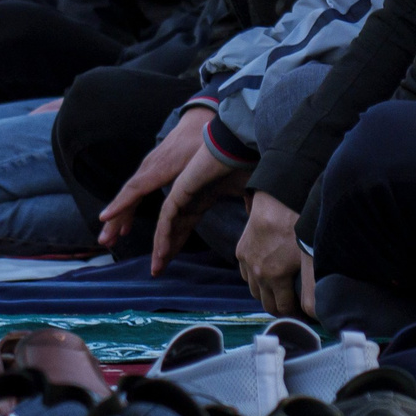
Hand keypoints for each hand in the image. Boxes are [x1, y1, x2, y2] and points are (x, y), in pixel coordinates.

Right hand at [96, 108, 208, 252]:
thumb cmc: (204, 139)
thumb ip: (206, 170)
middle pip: (127, 195)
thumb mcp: (207, 154)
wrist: (198, 118)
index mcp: (162, 166)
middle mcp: (150, 167)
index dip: (122, 203)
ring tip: (109, 240)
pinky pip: (134, 193)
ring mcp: (148, 169)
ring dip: (117, 218)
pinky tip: (126, 227)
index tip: (105, 217)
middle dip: (115, 217)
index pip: (137, 187)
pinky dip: (127, 210)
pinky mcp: (150, 171)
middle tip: (104, 240)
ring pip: (128, 196)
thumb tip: (217, 183)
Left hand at [149, 138, 245, 275]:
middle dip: (165, 250)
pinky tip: (161, 252)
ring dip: (161, 247)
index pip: (185, 225)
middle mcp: (188, 197)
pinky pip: (168, 218)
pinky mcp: (180, 190)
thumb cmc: (244, 164)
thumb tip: (258, 222)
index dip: (177, 243)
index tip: (171, 261)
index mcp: (201, 198)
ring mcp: (182, 193)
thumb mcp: (247, 193)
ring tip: (156, 269)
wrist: (239, 145)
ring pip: (166, 225)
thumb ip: (249, 208)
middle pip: (172, 229)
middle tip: (158, 271)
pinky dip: (164, 235)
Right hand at [235, 193, 307, 316]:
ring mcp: (247, 262)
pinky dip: (255, 278)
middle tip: (294, 305)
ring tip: (281, 290)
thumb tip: (317, 306)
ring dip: (266, 294)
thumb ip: (311, 283)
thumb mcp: (309, 255)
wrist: (277, 201)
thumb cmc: (298, 224)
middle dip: (281, 308)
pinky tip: (267, 272)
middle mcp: (258, 273)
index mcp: (275, 277)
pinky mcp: (241, 252)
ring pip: (254, 291)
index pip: (283, 309)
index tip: (304, 314)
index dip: (295, 314)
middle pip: (267, 304)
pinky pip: (246, 275)